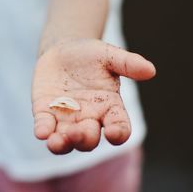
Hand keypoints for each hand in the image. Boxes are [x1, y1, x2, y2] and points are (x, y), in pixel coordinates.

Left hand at [32, 39, 155, 153]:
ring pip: (65, 140)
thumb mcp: (109, 55)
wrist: (63, 50)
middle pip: (89, 138)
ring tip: (56, 141)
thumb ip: (128, 63)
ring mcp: (66, 118)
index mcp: (109, 107)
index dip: (118, 133)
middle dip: (84, 138)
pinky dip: (43, 130)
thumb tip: (151, 70)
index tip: (114, 133)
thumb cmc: (91, 55)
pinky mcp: (45, 112)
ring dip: (62, 143)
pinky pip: (44, 126)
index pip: (119, 126)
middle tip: (79, 131)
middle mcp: (89, 118)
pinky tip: (41, 132)